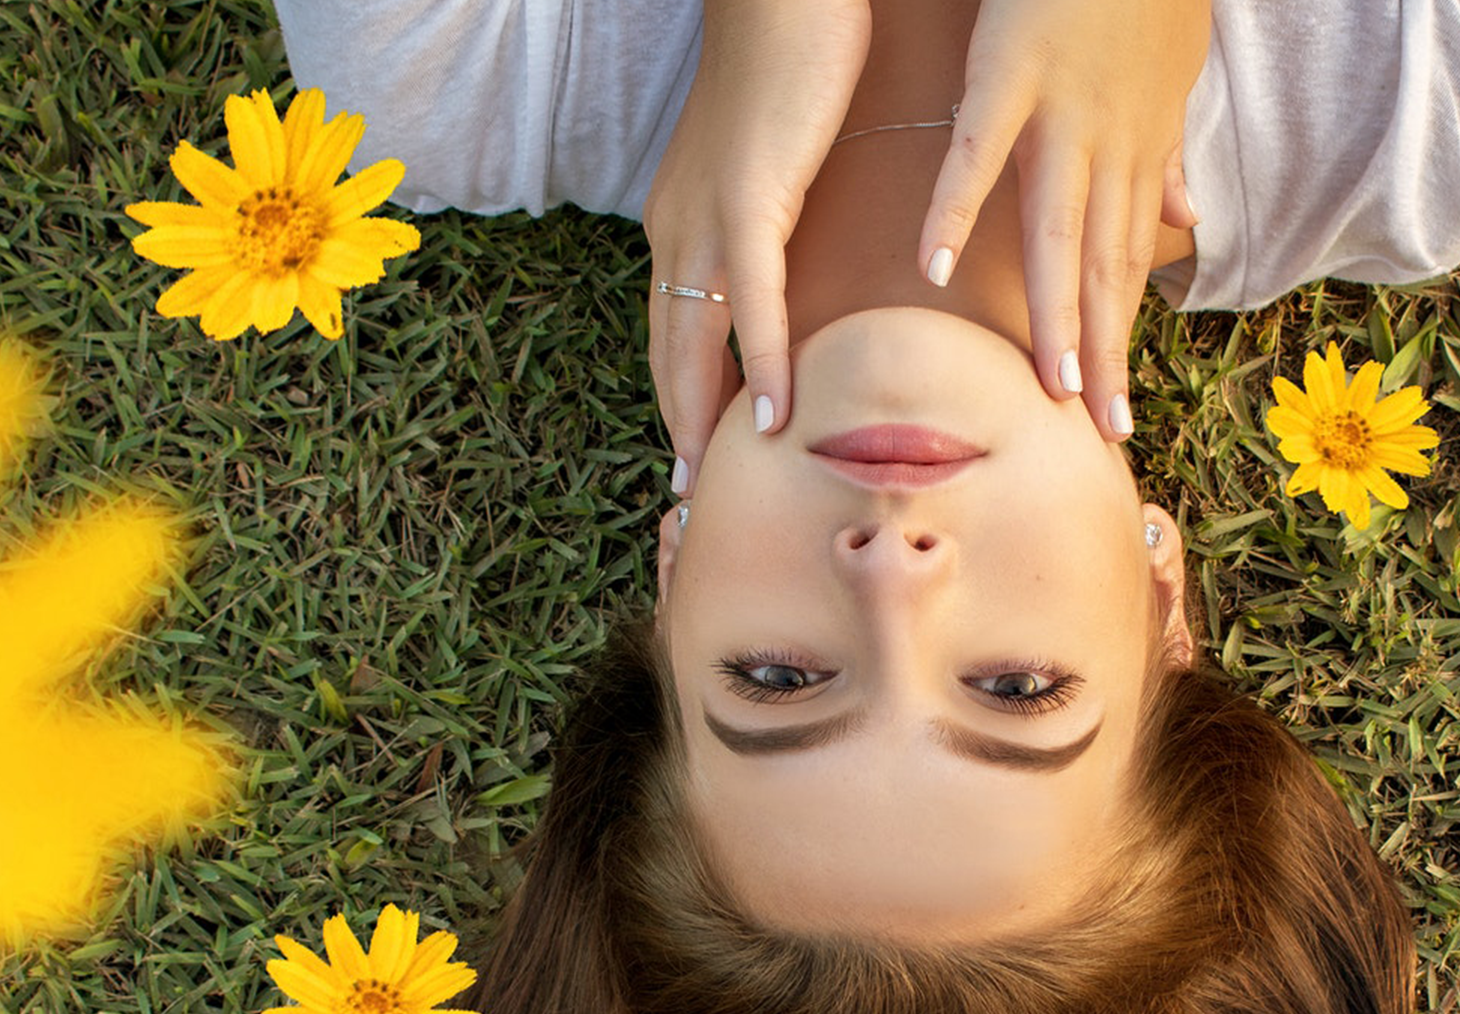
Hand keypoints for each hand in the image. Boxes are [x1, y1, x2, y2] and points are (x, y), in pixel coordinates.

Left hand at [643, 0, 870, 494]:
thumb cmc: (789, 69)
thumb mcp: (770, 167)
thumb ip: (770, 228)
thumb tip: (791, 279)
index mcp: (678, 222)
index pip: (671, 329)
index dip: (678, 397)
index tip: (695, 456)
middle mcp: (676, 227)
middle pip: (669, 351)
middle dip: (678, 428)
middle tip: (694, 497)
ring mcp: (707, 216)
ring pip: (695, 340)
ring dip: (706, 418)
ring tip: (721, 481)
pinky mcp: (750, 199)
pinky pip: (750, 300)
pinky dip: (760, 363)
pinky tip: (774, 415)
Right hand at [918, 0, 1209, 439]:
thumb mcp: (1174, 73)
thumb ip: (1168, 152)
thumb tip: (1184, 219)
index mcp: (1134, 146)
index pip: (1125, 261)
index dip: (1121, 336)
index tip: (1117, 408)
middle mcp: (1104, 141)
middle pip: (1101, 263)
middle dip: (1104, 349)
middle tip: (1102, 429)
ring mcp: (1058, 108)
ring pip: (1056, 227)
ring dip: (1054, 307)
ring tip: (1049, 381)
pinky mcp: (1010, 69)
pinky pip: (979, 149)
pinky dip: (957, 205)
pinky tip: (935, 264)